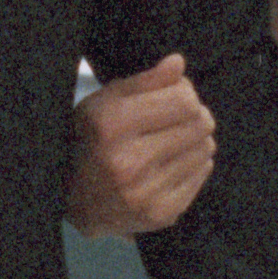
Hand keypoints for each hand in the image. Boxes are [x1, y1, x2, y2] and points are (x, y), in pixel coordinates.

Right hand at [67, 53, 215, 238]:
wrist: (72, 202)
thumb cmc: (89, 142)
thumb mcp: (103, 103)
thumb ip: (143, 81)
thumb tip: (178, 63)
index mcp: (111, 126)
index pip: (184, 101)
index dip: (184, 92)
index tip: (174, 94)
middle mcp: (128, 162)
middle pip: (199, 123)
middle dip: (194, 115)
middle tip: (178, 117)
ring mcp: (146, 193)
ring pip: (205, 148)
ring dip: (194, 139)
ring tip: (172, 141)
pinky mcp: (161, 214)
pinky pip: (202, 174)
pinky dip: (194, 164)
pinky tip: (172, 162)